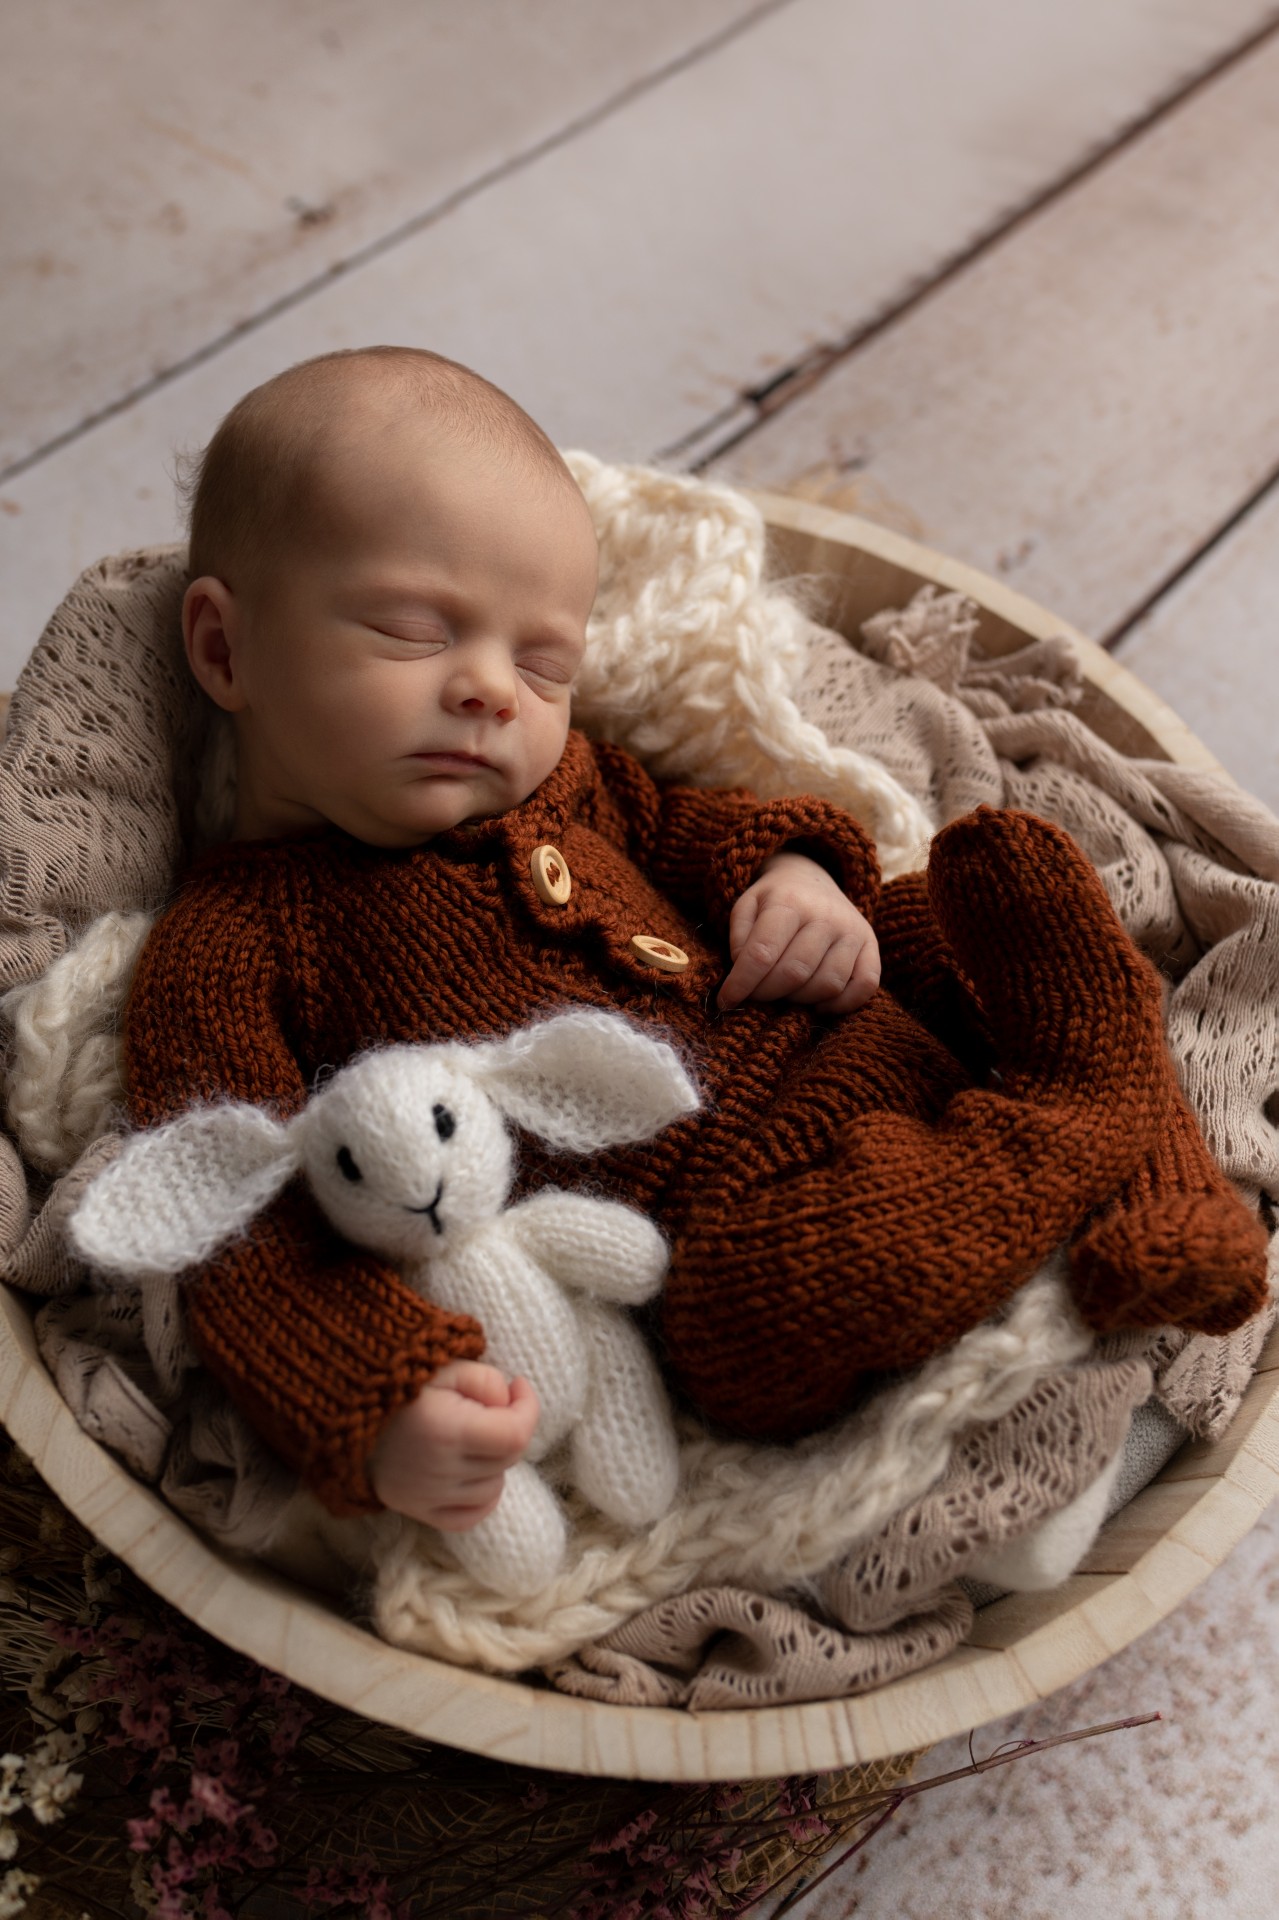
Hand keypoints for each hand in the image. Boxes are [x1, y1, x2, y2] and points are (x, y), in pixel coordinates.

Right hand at [369, 1360, 539, 1529]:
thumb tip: (509, 1403)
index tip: (518, 1386)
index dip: (528, 1407)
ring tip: (472, 1433)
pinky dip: (481, 1495)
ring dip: (494, 1461)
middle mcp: (438, 1471)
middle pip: (507, 1460)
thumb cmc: (399, 1380)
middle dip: (510, 1428)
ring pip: (494, 1488)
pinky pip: (470, 1516)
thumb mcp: (445, 1365)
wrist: (345, 1411)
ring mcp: (427, 1497)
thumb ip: (486, 1381)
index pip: (515, 1436)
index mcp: (446, 1431)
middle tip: (491, 1404)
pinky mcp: (418, 1511)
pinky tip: (473, 1469)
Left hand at [718, 849, 879, 1014]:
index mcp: (788, 901)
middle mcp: (825, 915)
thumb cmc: (774, 900)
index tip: (725, 1001)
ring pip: (828, 984)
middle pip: (794, 974)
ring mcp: (852, 931)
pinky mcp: (871, 945)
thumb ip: (738, 938)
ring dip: (800, 1000)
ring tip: (784, 993)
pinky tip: (818, 1004)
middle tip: (755, 995)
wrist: (812, 877)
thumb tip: (743, 972)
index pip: (762, 954)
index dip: (741, 984)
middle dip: (767, 994)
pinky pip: (866, 985)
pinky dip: (842, 1004)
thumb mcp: (746, 906)